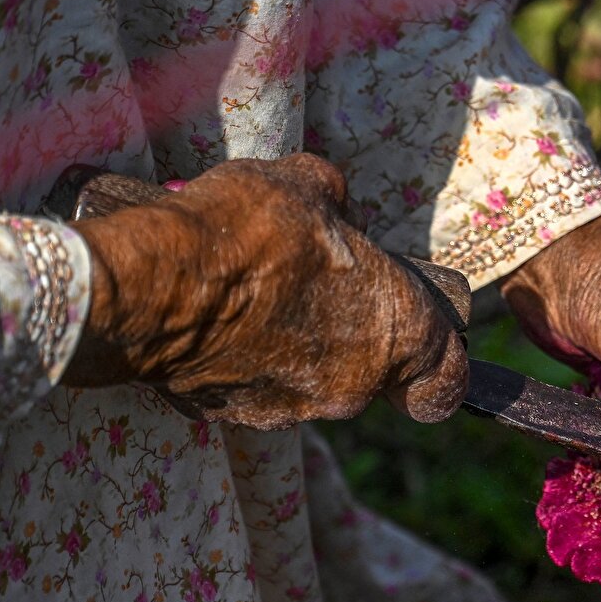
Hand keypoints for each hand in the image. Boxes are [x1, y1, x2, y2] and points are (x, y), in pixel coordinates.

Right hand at [63, 154, 467, 428]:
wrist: (153, 286)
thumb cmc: (248, 231)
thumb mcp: (307, 185)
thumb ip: (338, 204)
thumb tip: (333, 211)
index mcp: (397, 335)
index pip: (447, 378)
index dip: (440, 360)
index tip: (423, 336)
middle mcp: (355, 388)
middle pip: (373, 369)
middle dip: (352, 330)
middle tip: (315, 285)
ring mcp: (296, 410)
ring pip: (315, 379)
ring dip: (299, 344)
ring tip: (257, 293)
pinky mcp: (238, 417)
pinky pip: (261, 387)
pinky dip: (250, 360)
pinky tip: (221, 316)